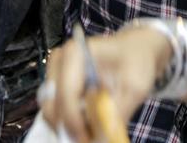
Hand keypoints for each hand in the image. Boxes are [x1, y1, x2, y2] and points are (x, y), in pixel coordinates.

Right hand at [39, 26, 170, 142]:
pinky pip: (56, 110)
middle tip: (89, 138)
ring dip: (69, 125)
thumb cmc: (134, 61)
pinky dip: (70, 121)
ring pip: (51, 110)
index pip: (66, 92)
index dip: (74, 120)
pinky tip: (87, 124)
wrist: (134, 51)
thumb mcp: (135, 86)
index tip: (87, 138)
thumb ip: (118, 111)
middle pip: (53, 103)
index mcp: (76, 53)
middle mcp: (60, 61)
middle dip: (70, 125)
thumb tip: (104, 136)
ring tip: (92, 130)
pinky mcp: (57, 85)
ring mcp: (56, 73)